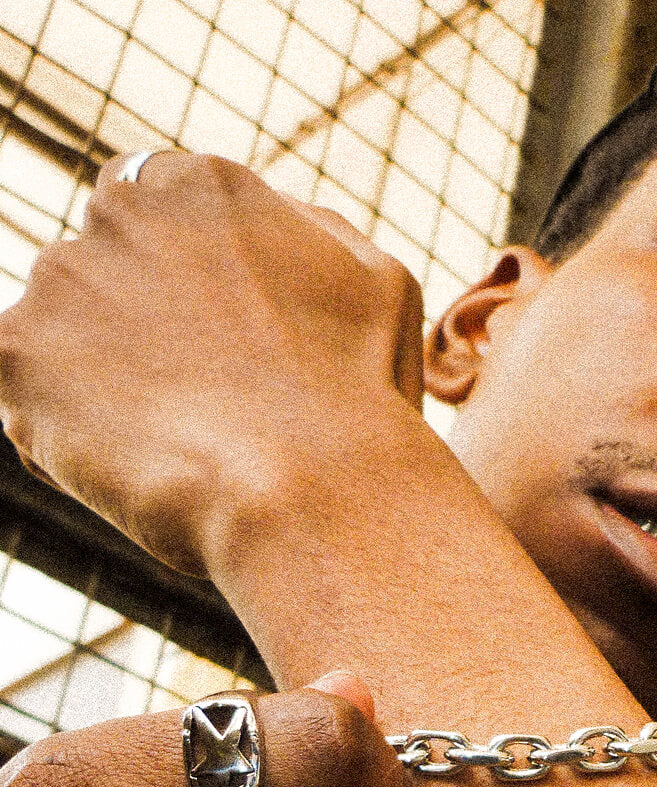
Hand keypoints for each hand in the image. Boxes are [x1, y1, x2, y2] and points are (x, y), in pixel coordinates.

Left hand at [0, 151, 424, 574]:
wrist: (313, 488)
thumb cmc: (360, 396)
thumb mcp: (377, 282)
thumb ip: (305, 234)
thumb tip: (273, 221)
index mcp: (203, 185)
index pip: (149, 219)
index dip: (174, 291)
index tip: (208, 350)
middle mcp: (119, 211)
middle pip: (100, 277)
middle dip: (131, 335)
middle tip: (195, 407)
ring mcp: (59, 282)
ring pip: (61, 341)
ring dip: (97, 387)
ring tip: (176, 449)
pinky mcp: (13, 355)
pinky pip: (25, 401)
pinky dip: (64, 440)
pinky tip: (136, 470)